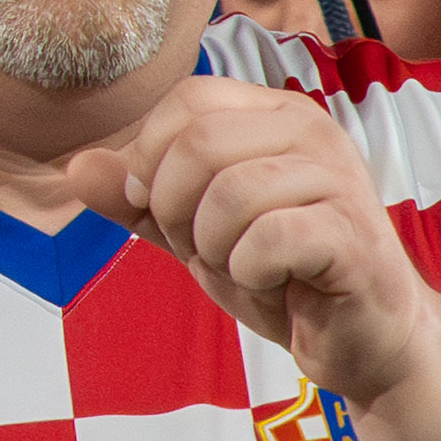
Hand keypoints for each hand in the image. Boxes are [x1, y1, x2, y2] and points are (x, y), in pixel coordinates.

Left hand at [71, 77, 440, 440]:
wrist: (363, 340)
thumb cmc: (280, 275)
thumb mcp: (192, 232)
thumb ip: (137, 200)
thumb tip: (77, 166)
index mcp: (273, 114)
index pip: (186, 100)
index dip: (153, 159)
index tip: (164, 210)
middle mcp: (312, 130)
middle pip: (197, 143)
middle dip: (176, 210)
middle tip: (209, 248)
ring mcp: (338, 179)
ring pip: (229, 193)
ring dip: (216, 248)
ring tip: (249, 267)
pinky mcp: (353, 233)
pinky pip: (266, 239)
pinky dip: (250, 274)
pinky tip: (277, 283)